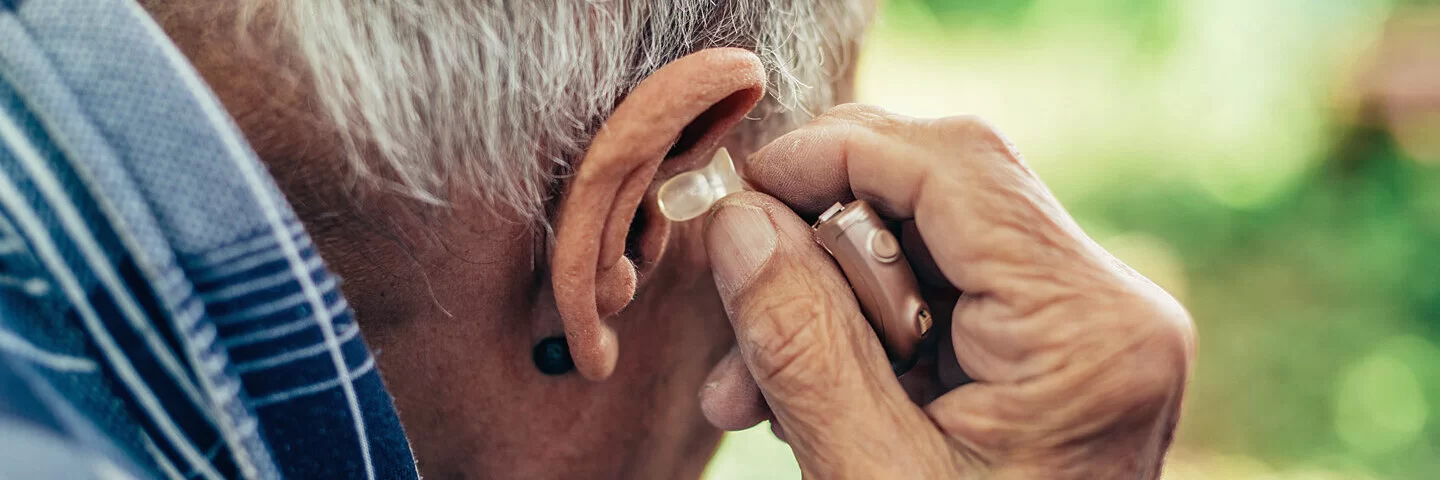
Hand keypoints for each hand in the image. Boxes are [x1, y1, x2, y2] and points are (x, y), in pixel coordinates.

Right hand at [698, 104, 1195, 478]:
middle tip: (739, 298)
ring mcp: (1089, 328)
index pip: (953, 171)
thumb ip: (800, 341)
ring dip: (827, 295)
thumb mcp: (867, 474)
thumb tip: (738, 221)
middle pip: (944, 188)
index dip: (833, 156)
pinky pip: (942, 294)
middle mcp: (1109, 308)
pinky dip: (862, 329)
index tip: (738, 196)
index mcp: (1086, 332)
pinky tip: (799, 392)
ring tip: (748, 388)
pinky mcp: (1057, 351)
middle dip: (822, 236)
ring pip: (930, 239)